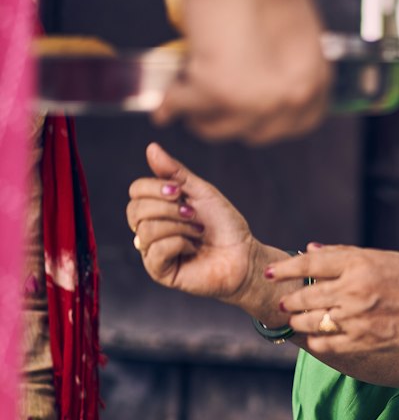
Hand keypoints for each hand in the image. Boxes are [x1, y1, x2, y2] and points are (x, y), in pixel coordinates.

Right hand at [127, 142, 257, 301]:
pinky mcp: (160, 271)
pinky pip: (155, 251)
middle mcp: (150, 229)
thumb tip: (151, 147)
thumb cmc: (224, 225)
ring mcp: (153, 252)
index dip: (154, 187)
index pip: (136, 191)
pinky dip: (178, 244)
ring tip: (198, 231)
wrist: (244, 255)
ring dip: (178, 226)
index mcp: (157, 208)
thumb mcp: (201, 192)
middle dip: (166, 208)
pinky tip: (192, 248)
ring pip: (146, 231)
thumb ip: (175, 172)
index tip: (179, 191)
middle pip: (135, 210)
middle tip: (192, 214)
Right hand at [152, 0, 329, 143]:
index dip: (266, 120)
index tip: (245, 114)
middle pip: (255, 132)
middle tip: (207, 105)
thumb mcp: (292, 32)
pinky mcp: (218, 92)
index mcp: (316, 80)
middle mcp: (292, 97)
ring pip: (217, 127)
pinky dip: (169, 102)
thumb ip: (283, 65)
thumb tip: (259, 82)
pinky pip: (185, 106)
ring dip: (197, 114)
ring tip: (184, 97)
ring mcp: (256, 100)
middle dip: (229, 119)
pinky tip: (163, 99)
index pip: (296, 124)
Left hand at [267, 246, 398, 359]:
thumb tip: (310, 250)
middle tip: (284, 302)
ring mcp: (357, 319)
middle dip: (290, 300)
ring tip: (296, 320)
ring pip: (311, 322)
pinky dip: (315, 341)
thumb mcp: (382, 257)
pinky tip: (315, 337)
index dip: (286, 270)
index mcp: (359, 264)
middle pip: (306, 296)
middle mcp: (354, 291)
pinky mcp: (362, 342)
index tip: (272, 274)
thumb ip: (344, 254)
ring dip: (298, 322)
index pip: (310, 265)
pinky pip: (325, 344)